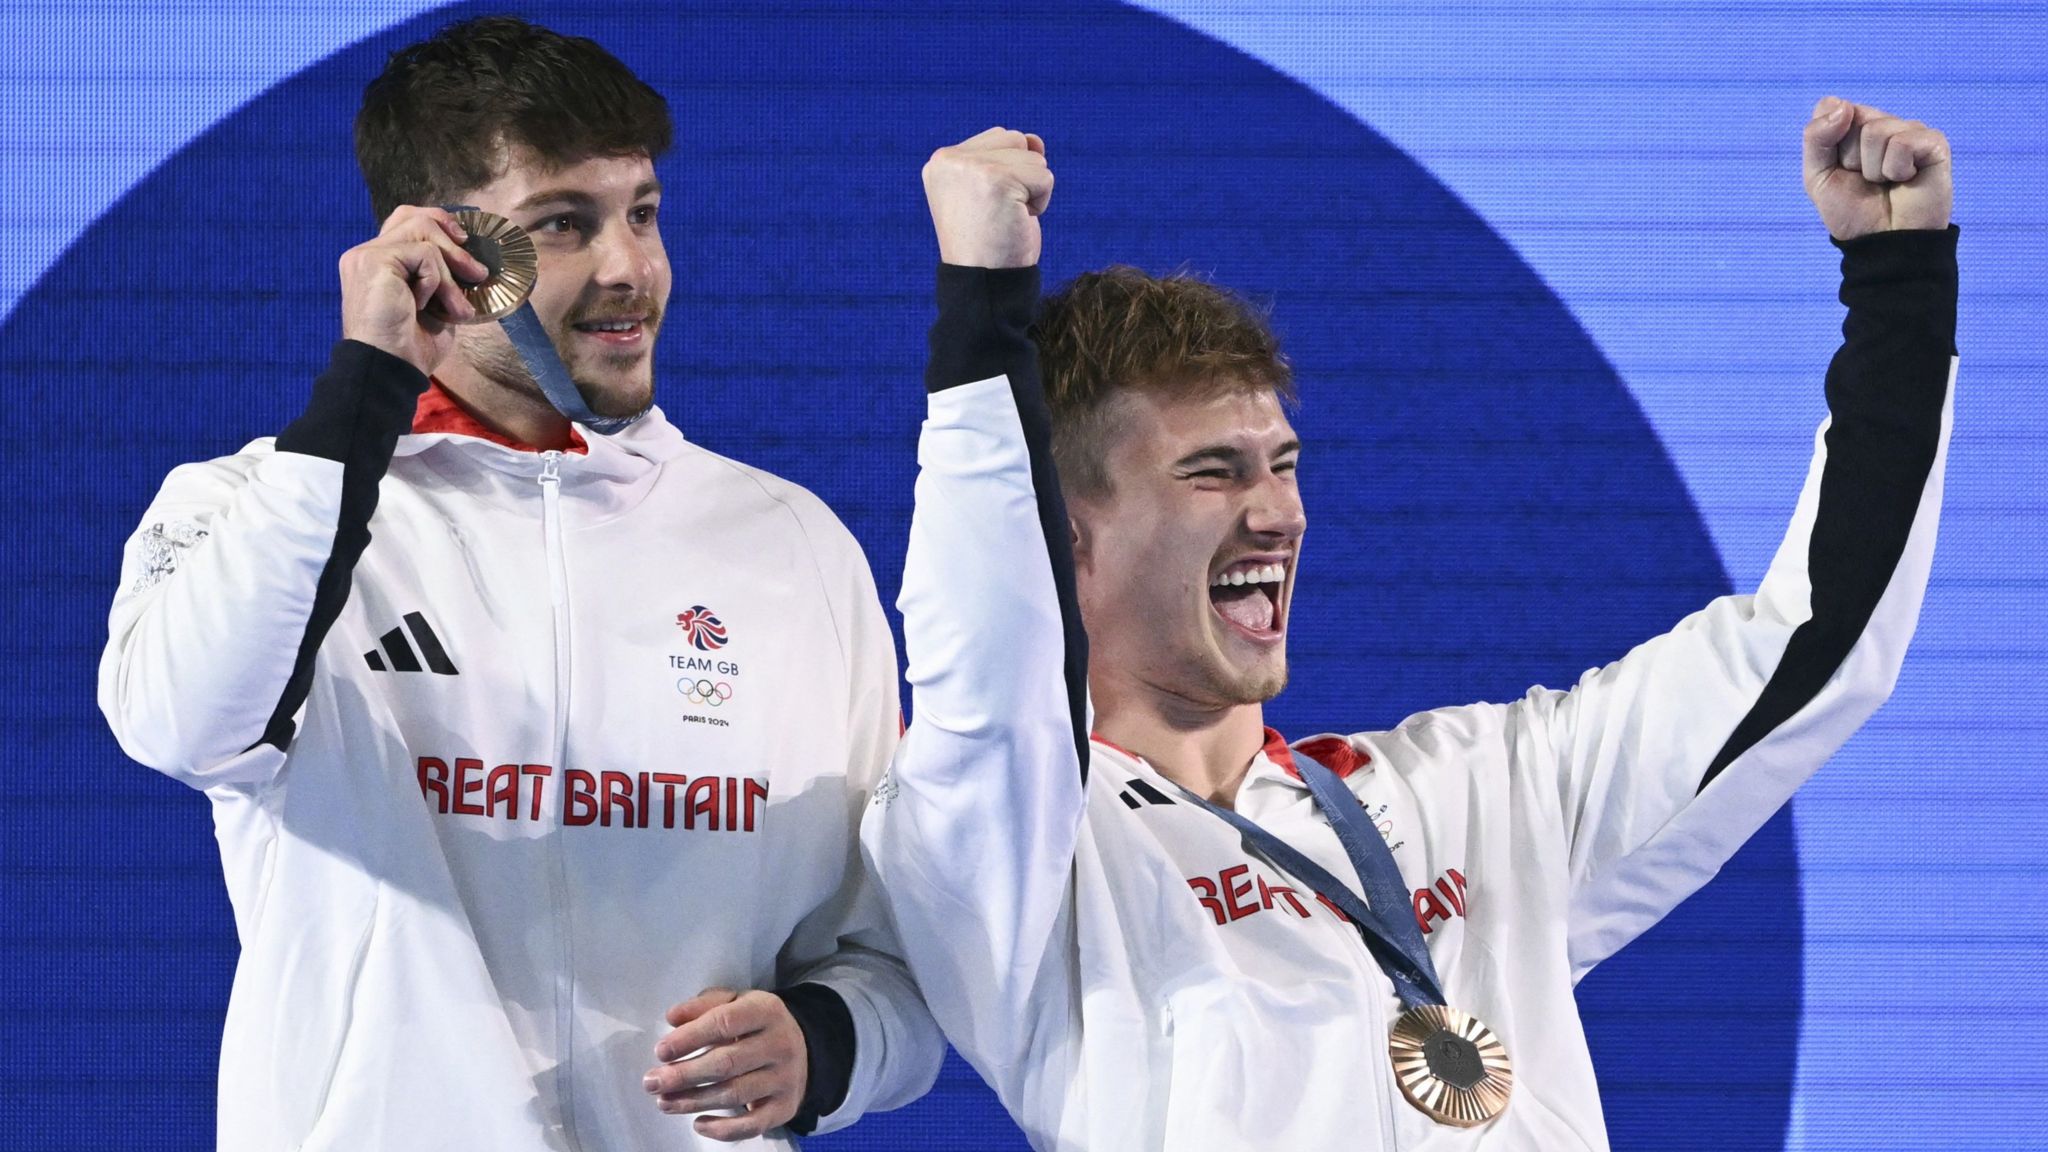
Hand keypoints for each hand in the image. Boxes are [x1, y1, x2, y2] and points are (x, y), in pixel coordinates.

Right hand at [337, 205, 490, 374]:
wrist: (390, 369)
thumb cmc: (410, 347)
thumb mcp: (435, 306)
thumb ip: (442, 280)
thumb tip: (473, 266)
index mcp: (377, 264)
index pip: (406, 221)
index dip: (438, 223)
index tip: (464, 242)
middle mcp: (366, 254)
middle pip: (413, 216)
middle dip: (452, 240)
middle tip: (476, 273)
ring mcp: (367, 255)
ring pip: (423, 232)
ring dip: (450, 270)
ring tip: (457, 306)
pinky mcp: (374, 261)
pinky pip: (424, 253)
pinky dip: (436, 281)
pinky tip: (426, 306)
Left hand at [643, 987, 808, 1140]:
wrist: (804, 1049)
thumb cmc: (756, 1024)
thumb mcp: (735, 1002)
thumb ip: (704, 1005)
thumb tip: (672, 1018)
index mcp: (766, 1010)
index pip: (724, 1023)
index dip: (690, 1038)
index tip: (660, 1052)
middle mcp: (780, 1044)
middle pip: (726, 1063)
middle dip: (684, 1075)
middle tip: (651, 1083)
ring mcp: (785, 1078)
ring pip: (734, 1095)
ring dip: (693, 1101)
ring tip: (664, 1102)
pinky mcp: (785, 1108)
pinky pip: (752, 1125)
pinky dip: (723, 1129)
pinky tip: (698, 1124)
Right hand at [923, 127, 1053, 267]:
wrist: (983, 283)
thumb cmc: (989, 242)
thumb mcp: (992, 192)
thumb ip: (1007, 157)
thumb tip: (1034, 139)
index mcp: (941, 161)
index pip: (997, 138)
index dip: (1008, 174)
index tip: (986, 208)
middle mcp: (949, 160)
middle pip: (1014, 139)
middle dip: (1020, 177)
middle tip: (997, 212)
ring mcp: (972, 167)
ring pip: (1033, 157)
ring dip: (1031, 191)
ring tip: (1006, 218)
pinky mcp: (997, 179)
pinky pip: (1045, 177)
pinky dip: (1041, 203)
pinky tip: (1017, 222)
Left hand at [1803, 97, 1951, 240]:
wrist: (1881, 243)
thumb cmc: (1852, 211)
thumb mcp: (1817, 176)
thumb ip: (1816, 137)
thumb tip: (1842, 104)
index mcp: (1856, 127)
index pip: (1831, 108)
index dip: (1828, 144)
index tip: (1839, 168)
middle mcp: (1884, 123)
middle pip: (1853, 117)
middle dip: (1850, 157)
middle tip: (1866, 180)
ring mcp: (1911, 131)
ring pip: (1876, 131)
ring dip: (1873, 168)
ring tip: (1886, 183)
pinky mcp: (1934, 143)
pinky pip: (1902, 143)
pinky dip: (1896, 170)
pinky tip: (1906, 180)